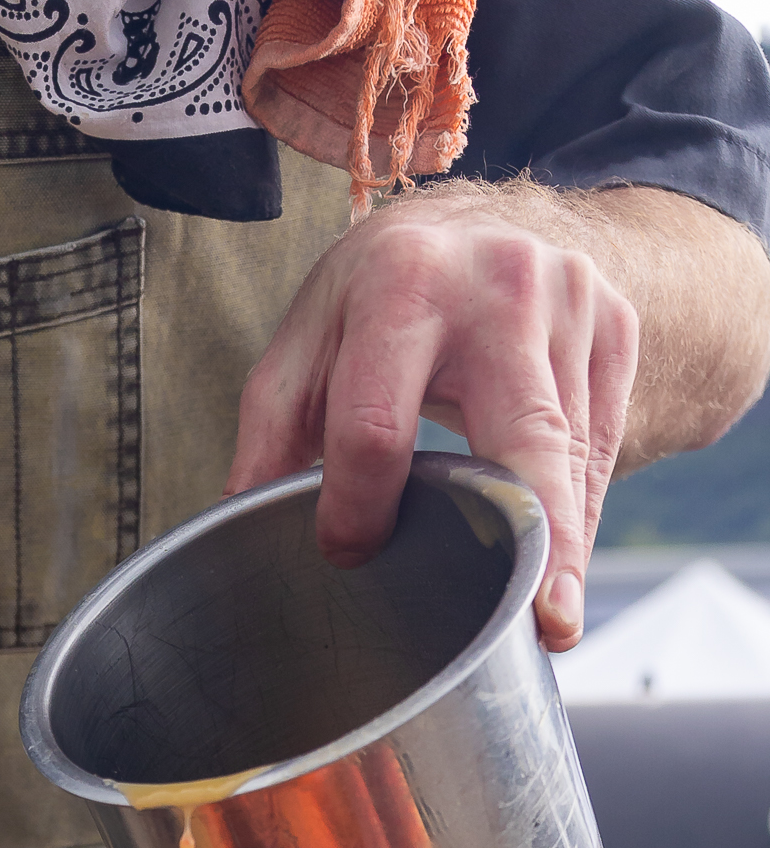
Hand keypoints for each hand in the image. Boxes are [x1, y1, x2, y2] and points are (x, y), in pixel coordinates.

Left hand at [226, 190, 639, 651]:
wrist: (489, 222)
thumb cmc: (382, 295)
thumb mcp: (309, 339)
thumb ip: (271, 430)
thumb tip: (231, 525)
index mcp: (403, 283)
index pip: (378, 426)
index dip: (358, 506)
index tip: (349, 554)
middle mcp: (501, 287)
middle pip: (525, 437)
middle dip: (538, 534)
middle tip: (545, 625)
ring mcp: (573, 306)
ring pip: (570, 455)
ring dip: (560, 547)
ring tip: (547, 620)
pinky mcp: (616, 333)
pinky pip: (601, 448)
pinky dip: (579, 514)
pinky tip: (558, 565)